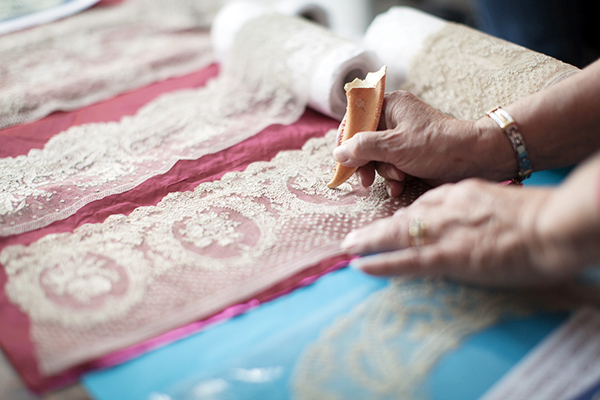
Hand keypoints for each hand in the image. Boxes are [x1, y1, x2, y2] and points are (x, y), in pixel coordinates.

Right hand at [332, 90, 510, 196]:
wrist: (473, 159)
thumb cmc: (436, 146)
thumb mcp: (394, 146)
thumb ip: (362, 148)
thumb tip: (338, 153)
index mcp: (389, 105)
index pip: (355, 118)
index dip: (345, 140)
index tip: (341, 161)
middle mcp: (394, 118)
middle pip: (364, 141)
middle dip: (366, 163)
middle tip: (365, 180)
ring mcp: (402, 137)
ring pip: (376, 157)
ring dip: (383, 172)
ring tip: (397, 179)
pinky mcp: (410, 154)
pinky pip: (391, 166)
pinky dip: (393, 178)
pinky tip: (399, 187)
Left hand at [341, 179, 578, 286]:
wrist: (552, 225)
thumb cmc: (538, 217)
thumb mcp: (502, 203)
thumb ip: (480, 209)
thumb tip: (473, 222)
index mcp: (461, 194)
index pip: (424, 204)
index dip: (405, 215)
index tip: (393, 223)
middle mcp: (445, 209)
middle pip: (403, 216)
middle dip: (377, 227)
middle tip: (355, 236)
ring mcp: (443, 232)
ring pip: (396, 235)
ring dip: (368, 242)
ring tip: (347, 247)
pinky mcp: (446, 256)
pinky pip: (405, 260)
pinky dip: (380, 263)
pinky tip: (360, 265)